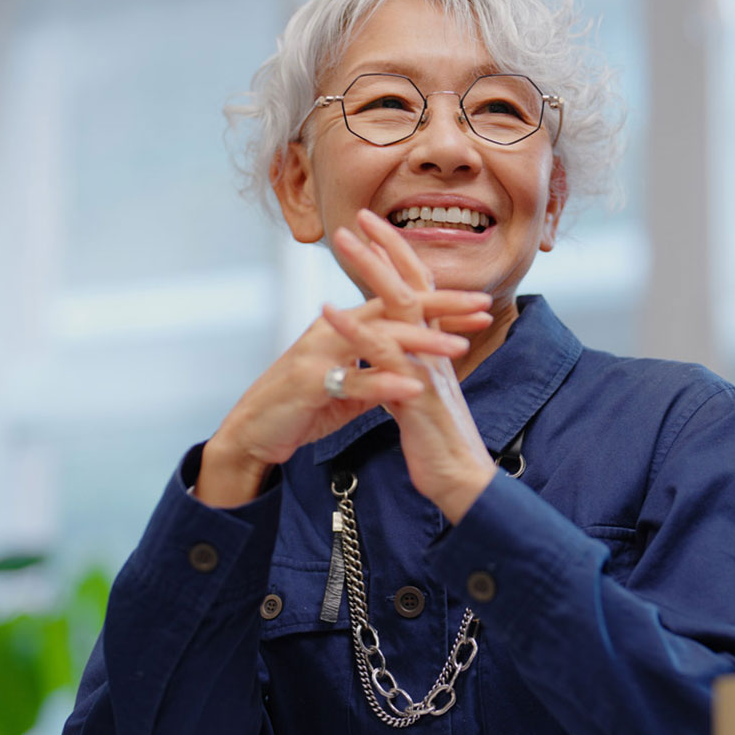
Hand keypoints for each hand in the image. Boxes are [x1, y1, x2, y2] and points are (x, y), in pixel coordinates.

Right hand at [197, 288, 492, 506]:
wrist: (253, 431)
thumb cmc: (299, 405)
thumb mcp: (346, 386)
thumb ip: (377, 373)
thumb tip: (411, 373)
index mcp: (345, 326)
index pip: (398, 304)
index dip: (440, 303)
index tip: (480, 305)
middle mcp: (333, 330)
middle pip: (394, 309)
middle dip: (442, 308)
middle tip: (482, 308)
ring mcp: (319, 354)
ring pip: (377, 340)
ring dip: (421, 343)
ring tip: (458, 349)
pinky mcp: (309, 383)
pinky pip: (352, 382)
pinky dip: (384, 384)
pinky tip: (412, 388)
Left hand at [324, 211, 497, 522]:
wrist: (462, 482)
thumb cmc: (440, 445)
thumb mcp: (421, 398)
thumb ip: (407, 370)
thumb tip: (390, 355)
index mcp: (435, 350)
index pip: (420, 291)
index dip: (400, 257)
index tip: (377, 229)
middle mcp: (435, 350)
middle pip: (413, 284)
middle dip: (386, 247)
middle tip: (359, 216)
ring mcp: (427, 367)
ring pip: (400, 307)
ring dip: (370, 270)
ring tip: (344, 242)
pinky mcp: (415, 392)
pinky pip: (382, 354)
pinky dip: (353, 329)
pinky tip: (328, 311)